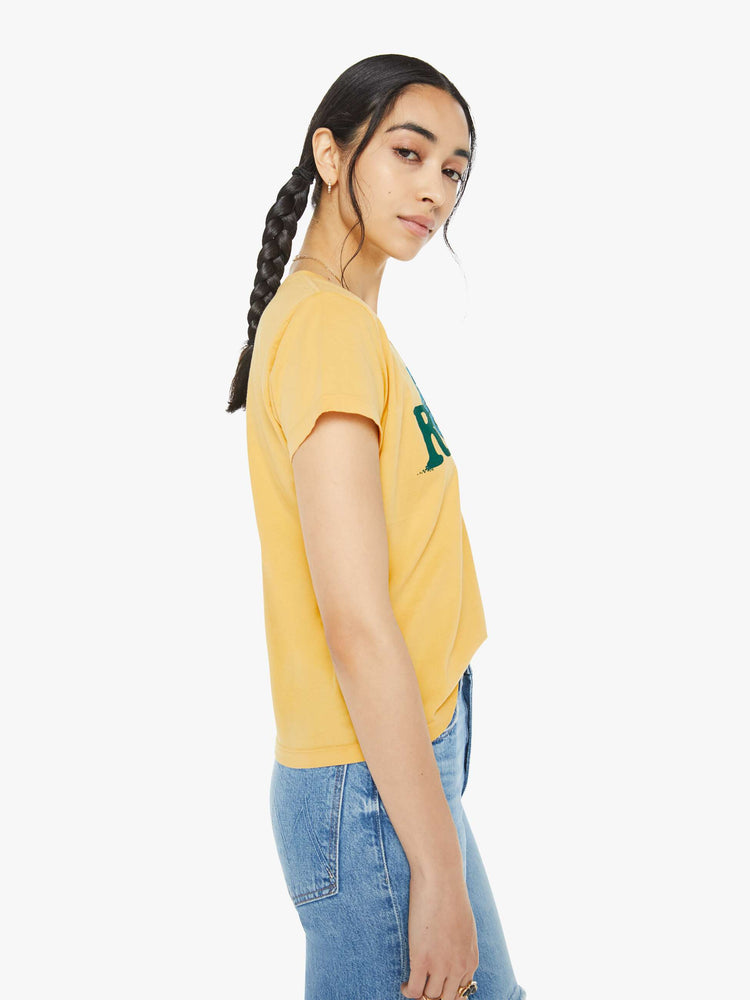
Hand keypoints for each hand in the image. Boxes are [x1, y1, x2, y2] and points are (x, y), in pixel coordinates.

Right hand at [400, 864, 478, 998]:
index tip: (437, 987)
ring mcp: (440, 965)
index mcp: (470, 960)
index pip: (462, 992)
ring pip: (430, 997)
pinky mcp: (422, 959)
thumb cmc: (451, 896)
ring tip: (412, 985)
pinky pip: (414, 990)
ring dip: (420, 994)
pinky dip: (408, 991)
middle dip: (435, 996)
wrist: (441, 880)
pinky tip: (404, 984)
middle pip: (447, 998)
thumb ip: (461, 946)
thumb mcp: (465, 927)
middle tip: (423, 988)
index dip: (448, 992)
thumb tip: (452, 954)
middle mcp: (458, 967)